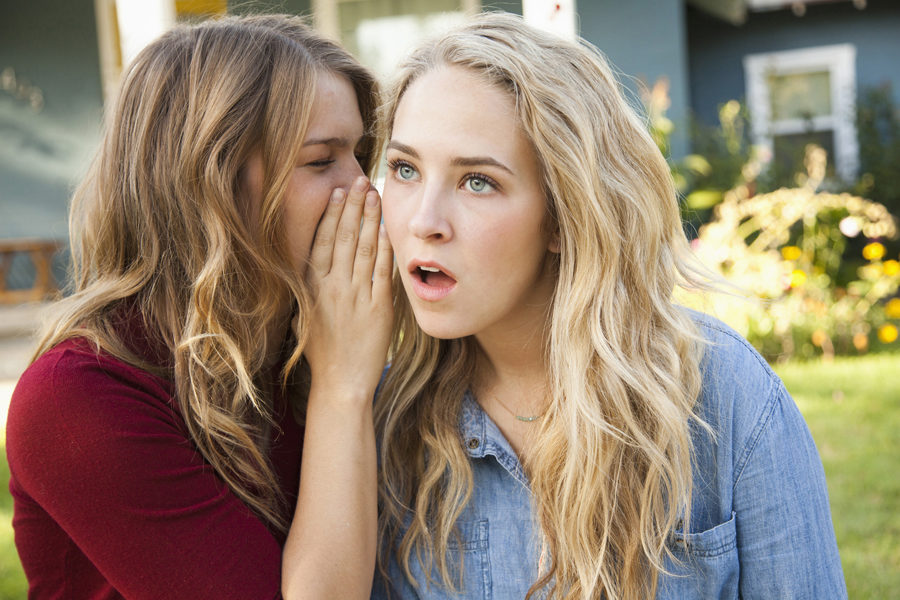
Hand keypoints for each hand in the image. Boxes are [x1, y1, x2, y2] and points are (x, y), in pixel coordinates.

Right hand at [303, 176, 392, 400]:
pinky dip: (384, 248)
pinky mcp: (378, 309)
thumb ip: (312, 286)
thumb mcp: (306, 315)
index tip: (338, 191)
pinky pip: (382, 272)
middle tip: (359, 179)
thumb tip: (316, 258)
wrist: (342, 382)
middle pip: (342, 237)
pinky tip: (387, 229)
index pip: (321, 241)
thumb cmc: (323, 351)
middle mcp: (332, 288)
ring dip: (369, 219)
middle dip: (352, 206)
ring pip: (362, 249)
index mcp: (312, 287)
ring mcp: (356, 297)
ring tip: (374, 194)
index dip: (330, 213)